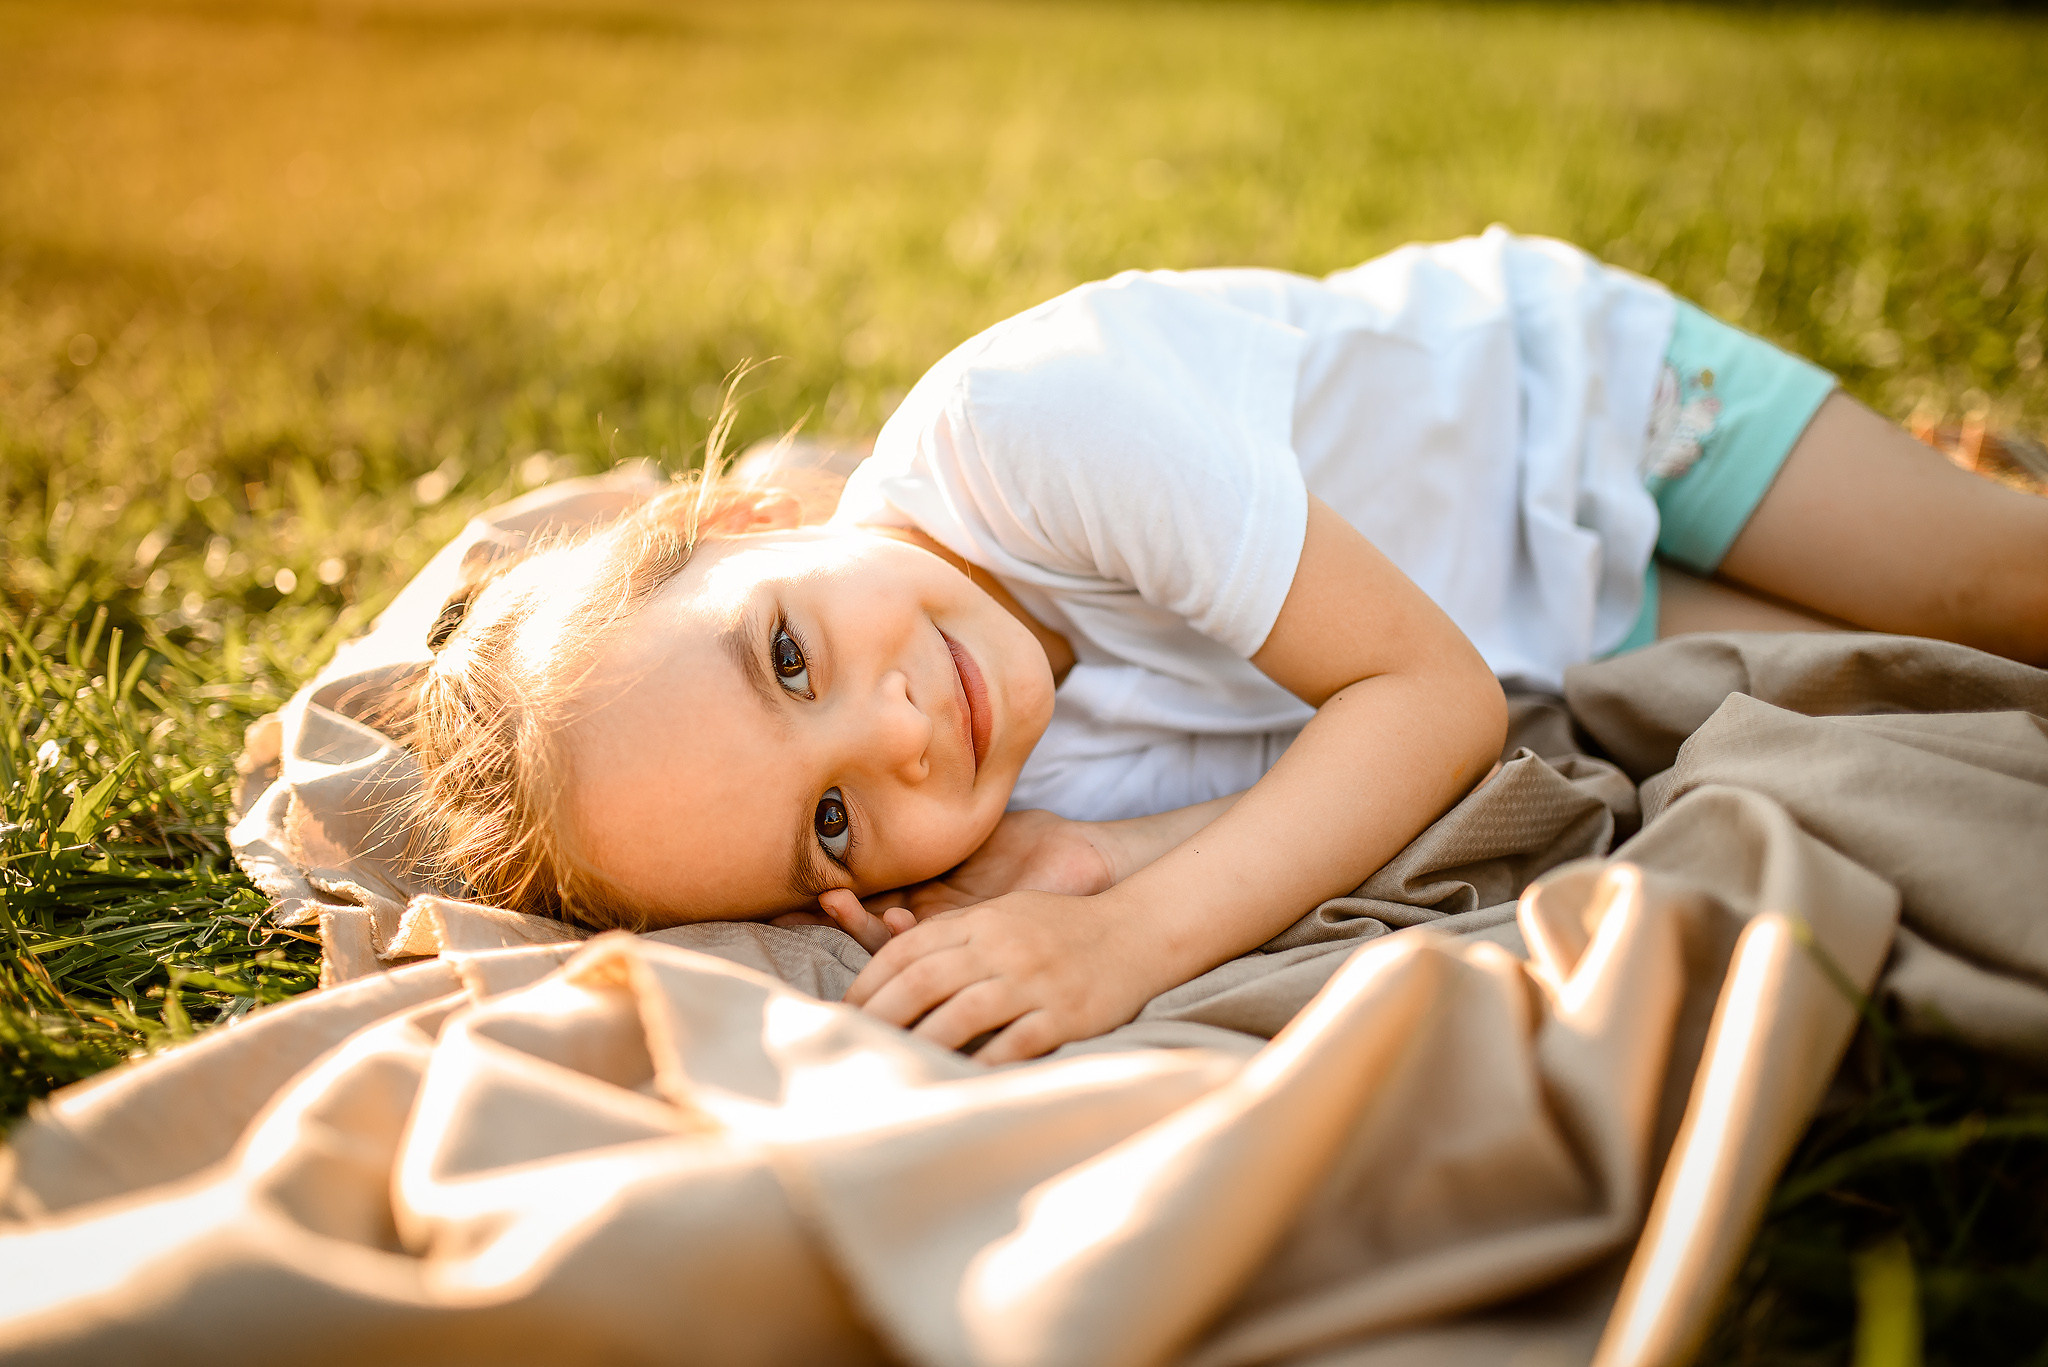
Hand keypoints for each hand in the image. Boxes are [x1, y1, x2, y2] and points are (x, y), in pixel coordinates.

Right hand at [771, 810, 1115, 952]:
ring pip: (894, 942)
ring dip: (863, 925)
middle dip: (833, 913)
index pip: (866, 896)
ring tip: (837, 902)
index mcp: (925, 894)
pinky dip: (913, 935)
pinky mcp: (978, 944)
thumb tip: (876, 778)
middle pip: (869, 924)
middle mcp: (933, 921)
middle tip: (804, 895)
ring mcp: (954, 935)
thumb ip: (923, 818)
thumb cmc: (1030, 844)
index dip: (831, 892)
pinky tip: (899, 918)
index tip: (790, 880)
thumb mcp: (966, 829)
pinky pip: (937, 947)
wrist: (1086, 864)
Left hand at [843, 889, 1163, 1063]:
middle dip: (879, 1016)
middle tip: (850, 1043)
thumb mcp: (1005, 914)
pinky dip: (981, 1065)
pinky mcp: (1065, 1016)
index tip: (844, 1007)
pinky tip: (955, 1082)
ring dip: (920, 1043)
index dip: (869, 980)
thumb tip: (891, 961)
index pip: (908, 948)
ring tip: (891, 1065)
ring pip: (961, 1015)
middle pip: (924, 982)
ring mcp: (1034, 982)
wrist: (1138, 931)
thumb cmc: (1062, 926)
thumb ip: (954, 934)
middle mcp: (1003, 948)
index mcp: (983, 921)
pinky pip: (1014, 1045)